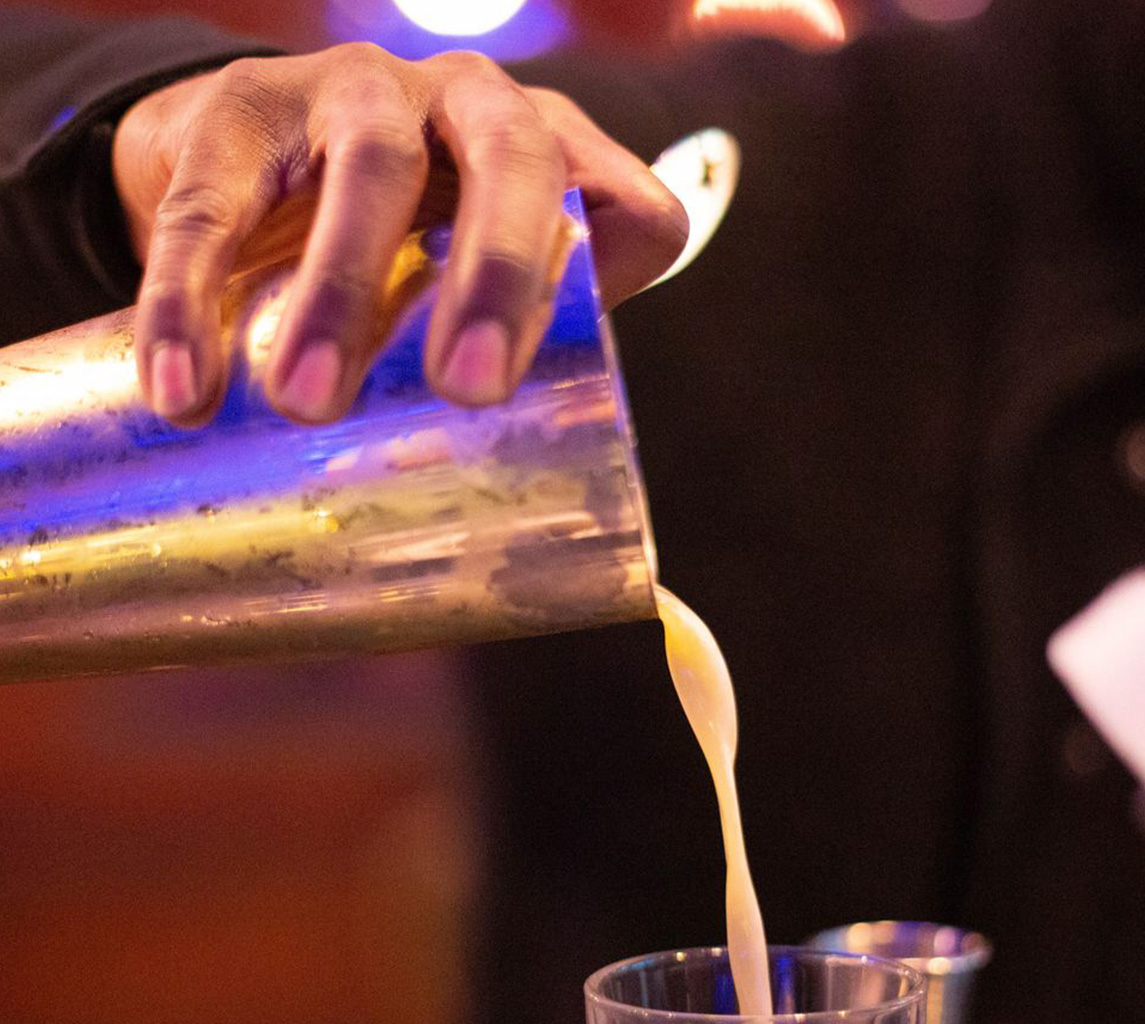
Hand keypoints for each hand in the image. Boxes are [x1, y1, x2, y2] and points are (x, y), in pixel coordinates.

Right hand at [112, 44, 686, 424]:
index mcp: (549, 156)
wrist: (250, 167)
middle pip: (514, 162)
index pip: (619, 205)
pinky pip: (217, 199)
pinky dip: (191, 296)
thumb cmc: (397, 246)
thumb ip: (531, 343)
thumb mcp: (475, 284)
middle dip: (498, 276)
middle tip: (466, 389)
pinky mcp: (246, 106)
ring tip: (307, 401)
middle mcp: (472, 101)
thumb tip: (559, 466)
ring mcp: (359, 90)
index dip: (600, 285)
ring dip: (340, 290)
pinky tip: (179, 387)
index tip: (539, 386)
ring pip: (370, 170)